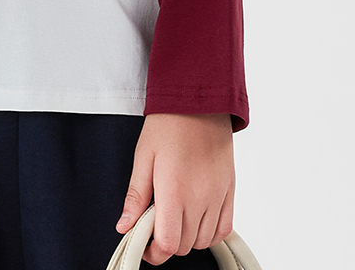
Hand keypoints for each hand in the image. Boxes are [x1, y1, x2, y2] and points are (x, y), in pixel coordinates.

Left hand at [115, 113, 233, 263]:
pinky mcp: (229, 191)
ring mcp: (217, 196)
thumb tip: (124, 226)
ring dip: (186, 237)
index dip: (153, 252)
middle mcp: (199, 197)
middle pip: (183, 246)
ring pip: (202, 241)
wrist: (198, 102)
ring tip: (174, 216)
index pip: (167, 243)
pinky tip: (195, 219)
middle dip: (166, 242)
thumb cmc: (168, 124)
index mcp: (174, 189)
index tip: (144, 244)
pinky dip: (208, 233)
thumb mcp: (143, 156)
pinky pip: (223, 229)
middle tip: (155, 225)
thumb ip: (135, 197)